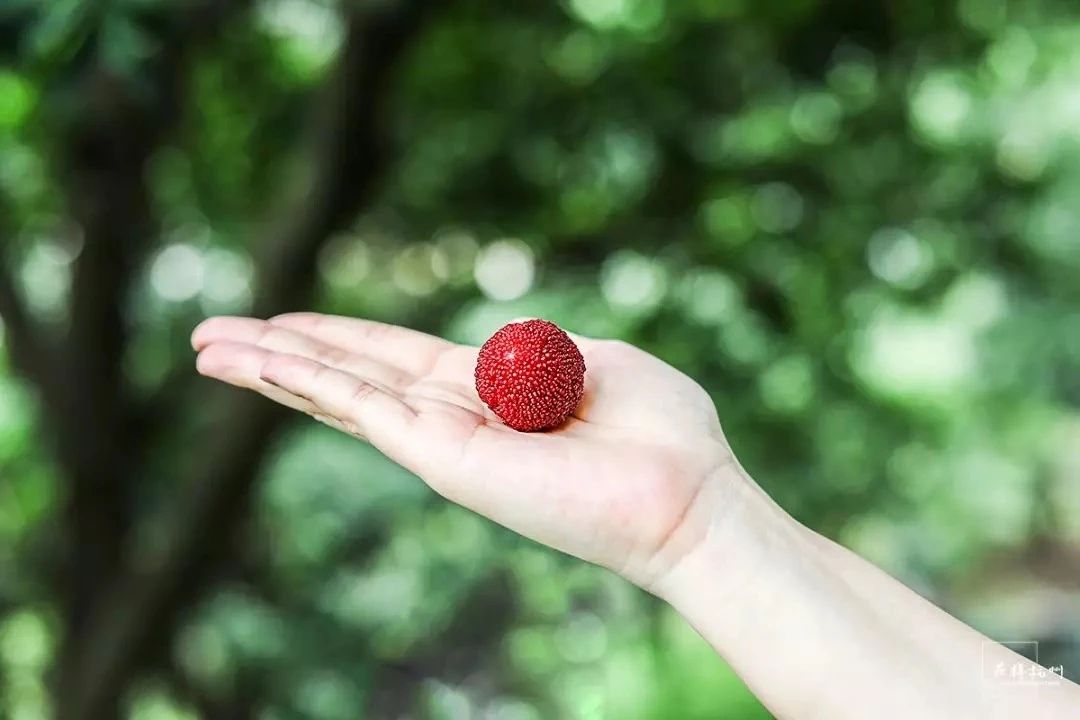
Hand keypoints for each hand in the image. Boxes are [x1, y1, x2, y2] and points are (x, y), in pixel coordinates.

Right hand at [191, 313, 736, 588]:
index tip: (285, 320)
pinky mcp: (446, 458)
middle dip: (279, 351)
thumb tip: (494, 354)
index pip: (392, 356)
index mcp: (487, 387)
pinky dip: (310, 382)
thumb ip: (538, 354)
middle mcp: (453, 415)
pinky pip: (365, 409)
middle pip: (349, 372)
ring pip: (339, 391)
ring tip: (207, 348)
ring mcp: (444, 440)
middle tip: (208, 335)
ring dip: (272, 367)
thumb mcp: (598, 363)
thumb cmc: (659, 430)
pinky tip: (261, 362)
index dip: (336, 335)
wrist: (687, 492)